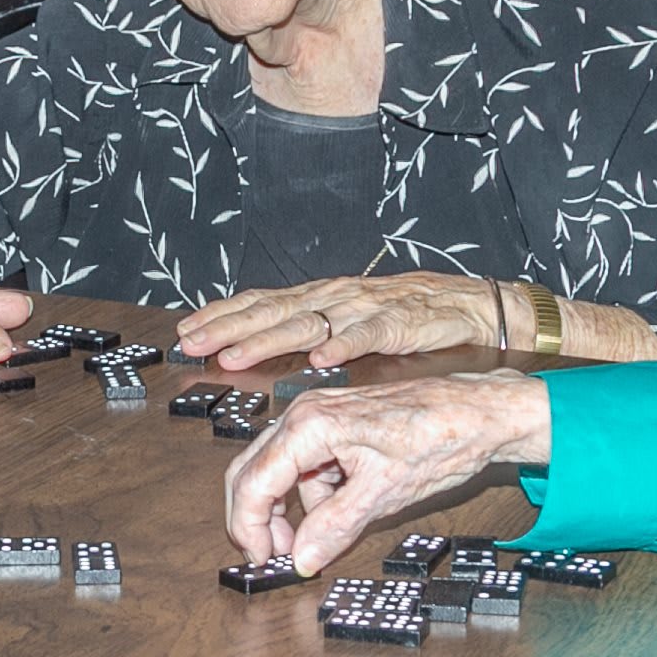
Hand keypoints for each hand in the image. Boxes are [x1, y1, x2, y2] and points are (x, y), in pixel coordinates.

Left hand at [178, 271, 508, 372]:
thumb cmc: (409, 317)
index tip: (186, 330)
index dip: (222, 314)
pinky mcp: (401, 325)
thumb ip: (310, 330)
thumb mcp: (349, 320)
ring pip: (310, 323)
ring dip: (269, 340)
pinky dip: (344, 346)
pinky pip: (369, 335)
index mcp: (322, 297)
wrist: (471, 305)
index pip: (261, 302)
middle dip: (229, 328)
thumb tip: (258, 347)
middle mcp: (337, 298)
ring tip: (235, 356)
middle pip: (274, 312)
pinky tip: (321, 359)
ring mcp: (367, 309)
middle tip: (194, 343)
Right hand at [221, 368, 551, 576]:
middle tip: (273, 556)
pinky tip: (339, 509)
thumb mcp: (383, 493)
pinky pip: (304, 464)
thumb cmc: (440, 436)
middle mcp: (305, 414)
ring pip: (276, 470)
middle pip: (251, 472)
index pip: (254, 483)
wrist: (478, 413)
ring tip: (315, 540)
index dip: (250, 528)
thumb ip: (334, 527)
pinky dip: (312, 494)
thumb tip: (302, 558)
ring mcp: (318, 416)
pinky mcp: (334, 424)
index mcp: (310, 426)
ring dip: (287, 509)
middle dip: (257, 519)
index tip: (263, 561)